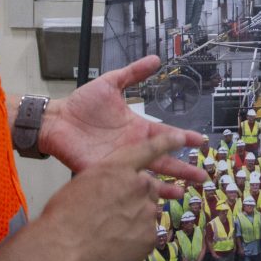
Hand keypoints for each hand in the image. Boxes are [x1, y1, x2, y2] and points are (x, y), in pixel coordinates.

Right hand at [35, 132, 189, 260]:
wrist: (62, 247)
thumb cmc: (64, 214)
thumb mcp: (85, 181)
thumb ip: (108, 178)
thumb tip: (118, 187)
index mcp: (120, 166)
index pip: (150, 148)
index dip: (167, 142)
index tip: (181, 138)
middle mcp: (139, 184)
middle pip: (149, 187)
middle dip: (137, 198)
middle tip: (115, 213)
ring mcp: (147, 211)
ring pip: (148, 212)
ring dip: (135, 219)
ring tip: (109, 232)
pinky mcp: (150, 236)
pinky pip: (148, 235)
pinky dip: (135, 241)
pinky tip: (115, 245)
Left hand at [39, 56, 205, 195]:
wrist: (56, 120)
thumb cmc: (81, 103)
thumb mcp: (111, 83)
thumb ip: (133, 74)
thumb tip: (155, 59)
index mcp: (137, 128)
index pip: (166, 135)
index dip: (184, 138)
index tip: (201, 142)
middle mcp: (133, 148)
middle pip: (164, 160)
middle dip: (184, 169)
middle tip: (203, 177)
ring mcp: (120, 162)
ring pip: (148, 177)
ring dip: (166, 185)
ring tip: (184, 194)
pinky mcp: (105, 173)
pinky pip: (124, 184)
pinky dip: (139, 193)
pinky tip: (151, 201)